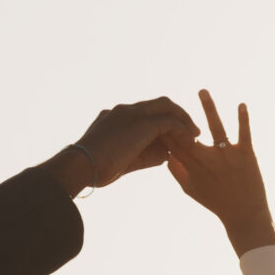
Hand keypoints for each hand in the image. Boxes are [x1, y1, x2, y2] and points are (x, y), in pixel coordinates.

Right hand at [47, 97, 198, 197]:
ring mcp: (133, 114)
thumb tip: (166, 155)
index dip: (162, 122)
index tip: (175, 135)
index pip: (146, 112)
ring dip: (183, 121)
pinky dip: (182, 130)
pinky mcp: (141, 124)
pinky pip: (170, 122)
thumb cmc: (94, 170)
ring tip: (195, 137)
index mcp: (116, 116)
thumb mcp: (123, 161)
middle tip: (191, 130)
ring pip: (167, 108)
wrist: (80, 166)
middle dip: (177, 116)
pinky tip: (191, 142)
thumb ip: (146, 155)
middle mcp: (125, 111)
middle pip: (159, 104)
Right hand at [166, 91, 274, 254]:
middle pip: (190, 134)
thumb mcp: (191, 190)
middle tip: (170, 101)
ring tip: (202, 90)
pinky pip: (244, 133)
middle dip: (179, 118)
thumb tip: (166, 153)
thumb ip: (177, 172)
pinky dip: (243, 119)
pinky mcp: (246, 155)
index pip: (174, 144)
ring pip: (216, 128)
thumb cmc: (216, 201)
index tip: (156, 116)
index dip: (165, 130)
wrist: (244, 215)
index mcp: (193, 167)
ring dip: (209, 108)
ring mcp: (227, 156)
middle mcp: (208, 160)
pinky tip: (241, 104)